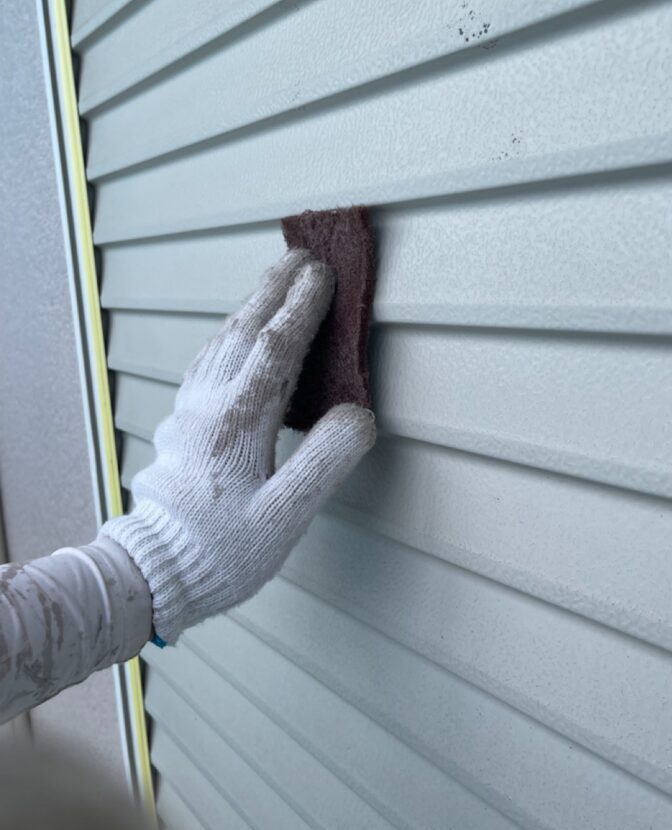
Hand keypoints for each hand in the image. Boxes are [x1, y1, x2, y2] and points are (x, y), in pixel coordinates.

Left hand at [103, 250, 375, 643]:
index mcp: (239, 422)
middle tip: (300, 256)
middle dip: (275, 289)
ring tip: (273, 282)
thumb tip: (358, 414)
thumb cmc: (222, 550)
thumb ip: (323, 462)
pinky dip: (228, 335)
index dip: (303, 308)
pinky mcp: (182, 423)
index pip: (276, 348)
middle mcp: (210, 406)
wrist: (155, 572)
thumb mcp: (285, 517)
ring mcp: (190, 411)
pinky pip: (207, 361)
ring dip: (250, 306)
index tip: (324, 275)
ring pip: (221, 342)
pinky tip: (233, 335)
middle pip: (244, 331)